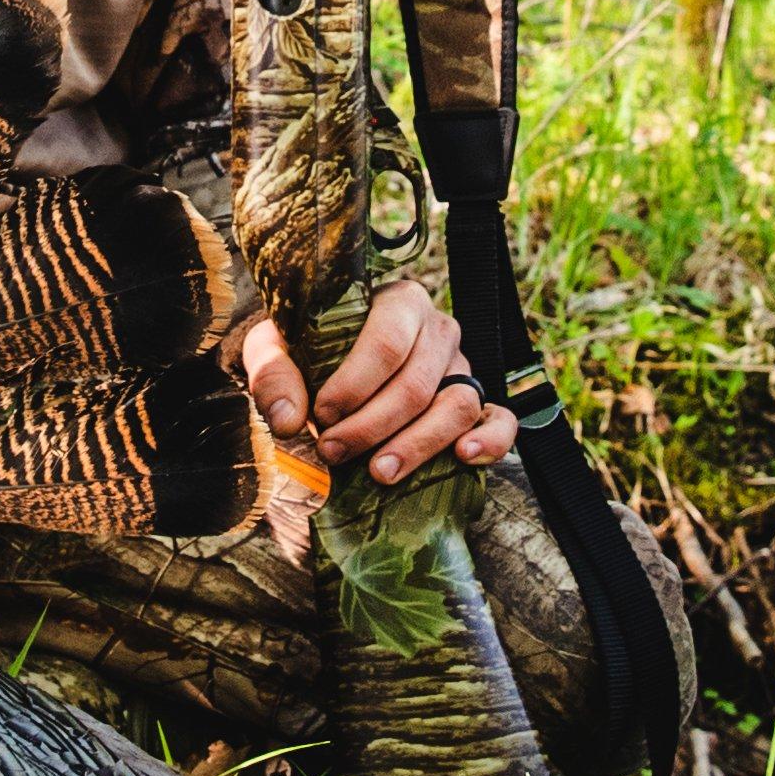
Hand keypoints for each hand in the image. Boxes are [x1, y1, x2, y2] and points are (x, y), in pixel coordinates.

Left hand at [234, 278, 515, 490]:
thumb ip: (274, 376)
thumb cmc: (308, 349)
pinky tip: (464, 459)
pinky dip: (490, 440)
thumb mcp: (277, 348)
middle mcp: (438, 330)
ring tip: (380, 472)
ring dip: (418, 444)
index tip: (321, 415)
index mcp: (397, 302)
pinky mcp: (479, 403)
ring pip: (457, 405)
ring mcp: (463, 368)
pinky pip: (500, 420)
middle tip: (334, 452)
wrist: (334, 363)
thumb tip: (289, 423)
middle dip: (373, 424)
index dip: (355, 384)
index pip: (388, 341)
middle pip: (417, 383)